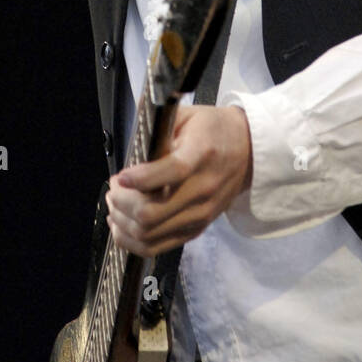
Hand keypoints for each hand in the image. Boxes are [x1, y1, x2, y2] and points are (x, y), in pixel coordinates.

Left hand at [106, 105, 252, 256]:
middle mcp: (203, 189)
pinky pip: (157, 247)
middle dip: (122, 202)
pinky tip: (121, 224)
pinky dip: (132, 240)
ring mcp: (200, 214)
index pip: (171, 172)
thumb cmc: (213, 130)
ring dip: (122, 221)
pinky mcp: (196, 229)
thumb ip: (158, 121)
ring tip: (115, 204)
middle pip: (152, 212)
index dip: (140, 178)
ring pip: (150, 233)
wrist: (247, 152)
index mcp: (201, 154)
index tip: (120, 176)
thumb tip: (131, 126)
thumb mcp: (188, 115)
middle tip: (114, 187)